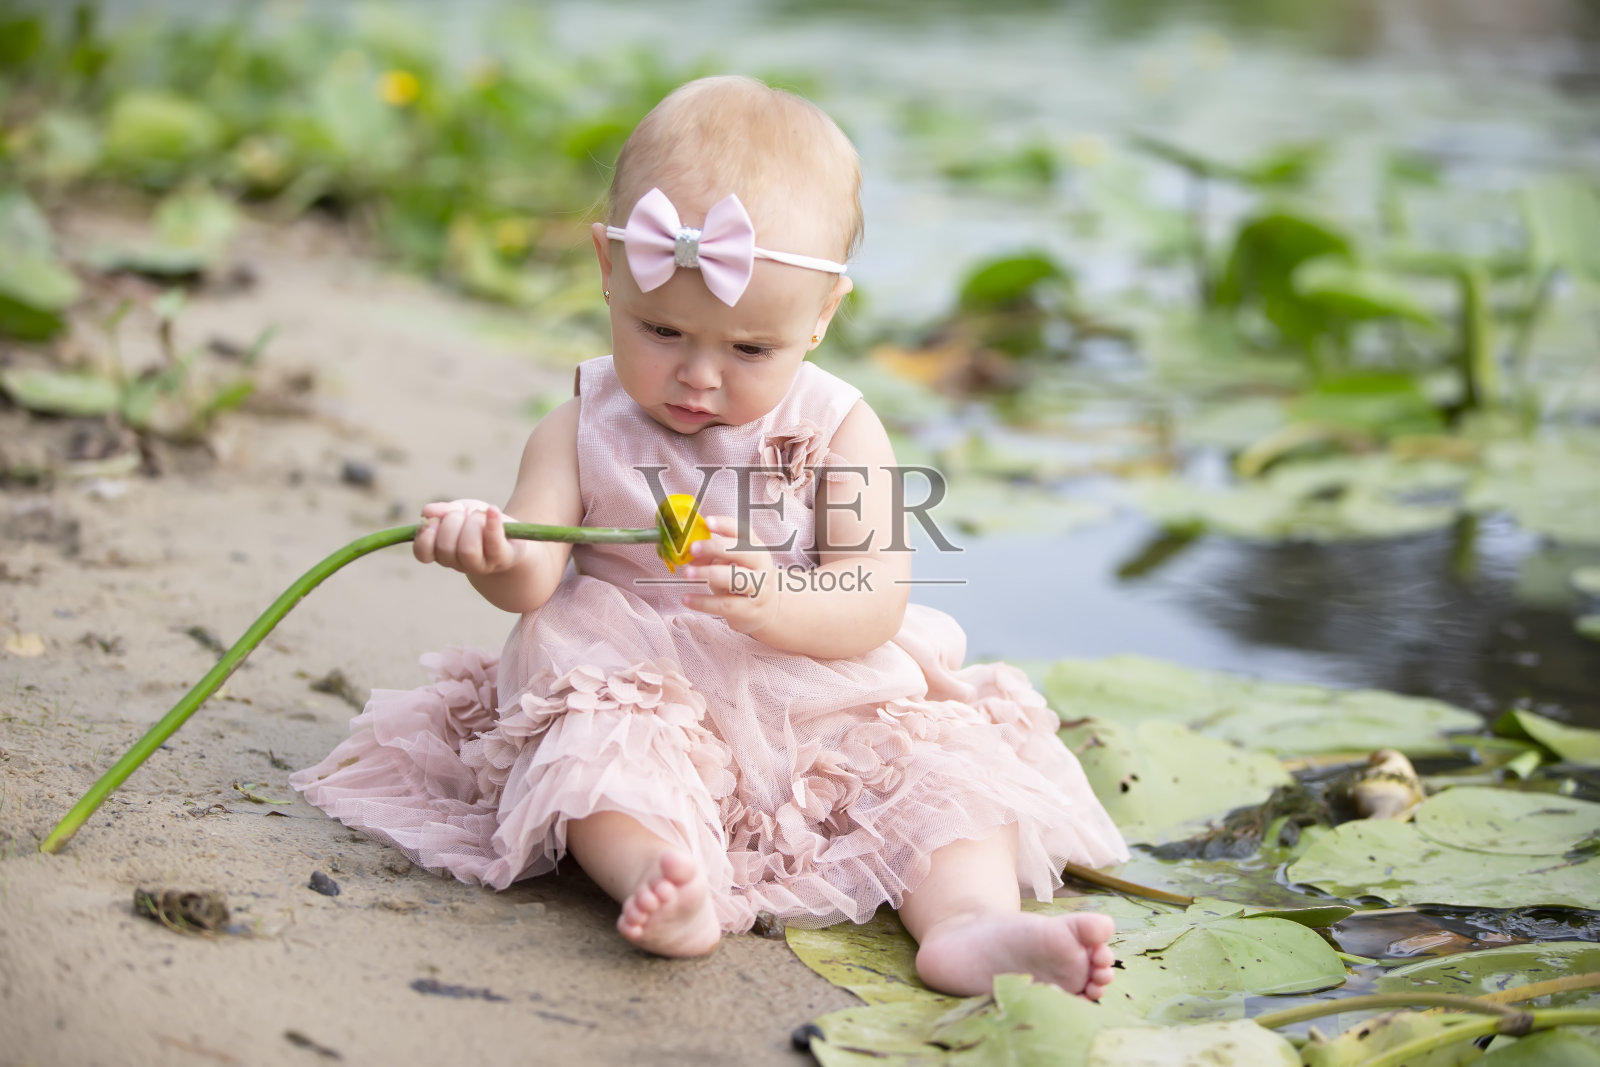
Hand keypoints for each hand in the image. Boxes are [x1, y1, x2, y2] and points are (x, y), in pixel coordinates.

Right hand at [414, 499, 526, 575]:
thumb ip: (443, 511)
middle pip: (446, 548)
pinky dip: (492, 523)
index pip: (423, 554)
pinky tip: (492, 510)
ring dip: (471, 524)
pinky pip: (494, 543)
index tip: (432, 521)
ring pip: (467, 550)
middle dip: (452, 522)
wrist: (511, 536)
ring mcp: (482, 564)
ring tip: (479, 515)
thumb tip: (427, 512)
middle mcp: (460, 564)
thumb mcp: (460, 511)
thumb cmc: (480, 523)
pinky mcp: (503, 557)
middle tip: (463, 513)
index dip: (424, 536)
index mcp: (444, 554)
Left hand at [681, 515, 779, 636]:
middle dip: (715, 548)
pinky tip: (687, 598)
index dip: (725, 525)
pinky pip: (723, 605)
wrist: (768, 608)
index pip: (743, 532)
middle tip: (693, 548)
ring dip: (708, 574)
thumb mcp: (733, 563)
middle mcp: (760, 566)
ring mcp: (758, 589)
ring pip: (734, 579)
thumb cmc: (745, 580)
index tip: (707, 521)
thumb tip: (692, 557)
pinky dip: (703, 602)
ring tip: (687, 573)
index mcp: (756, 548)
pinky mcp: (749, 610)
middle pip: (741, 552)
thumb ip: (713, 557)